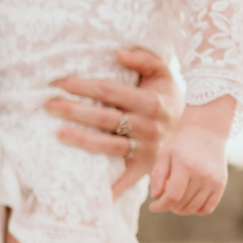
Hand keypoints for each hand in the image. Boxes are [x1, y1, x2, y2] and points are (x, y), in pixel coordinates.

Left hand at [49, 48, 181, 197]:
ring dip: (81, 140)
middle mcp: (148, 126)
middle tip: (48, 105)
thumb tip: (118, 52)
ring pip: (108, 146)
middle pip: (104, 118)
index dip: (81, 86)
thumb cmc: (166, 97)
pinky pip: (123, 179)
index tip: (57, 83)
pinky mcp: (143, 168)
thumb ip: (144, 60)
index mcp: (150, 102)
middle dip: (74, 111)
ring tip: (57, 133)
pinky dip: (108, 187)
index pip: (108, 91)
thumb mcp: (162, 74)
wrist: (194, 130)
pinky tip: (85, 190)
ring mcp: (146, 149)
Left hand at [149, 97, 234, 214]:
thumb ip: (158, 176)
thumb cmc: (180, 145)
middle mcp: (202, 175)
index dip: (160, 206)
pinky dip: (197, 210)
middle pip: (182, 203)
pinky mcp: (221, 184)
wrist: (206, 133)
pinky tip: (188, 203)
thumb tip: (156, 197)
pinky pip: (208, 208)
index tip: (153, 207)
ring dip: (181, 209)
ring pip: (194, 208)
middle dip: (169, 206)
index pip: (172, 196)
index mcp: (185, 167)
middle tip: (164, 198)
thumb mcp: (164, 156)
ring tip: (175, 200)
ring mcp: (214, 180)